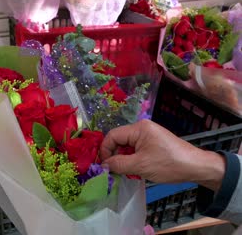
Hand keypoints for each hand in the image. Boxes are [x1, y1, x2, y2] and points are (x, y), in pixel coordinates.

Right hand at [100, 120, 225, 190]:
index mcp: (138, 128)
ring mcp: (149, 134)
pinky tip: (136, 169)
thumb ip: (118, 164)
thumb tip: (103, 165)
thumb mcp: (140, 166)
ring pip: (127, 145)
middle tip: (113, 170)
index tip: (103, 165)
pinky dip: (133, 158)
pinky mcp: (154, 142)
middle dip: (114, 155)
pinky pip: (136, 148)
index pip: (112, 135)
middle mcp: (142, 128)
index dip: (105, 150)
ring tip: (125, 171)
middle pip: (119, 140)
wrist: (197, 167)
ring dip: (124, 158)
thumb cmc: (168, 164)